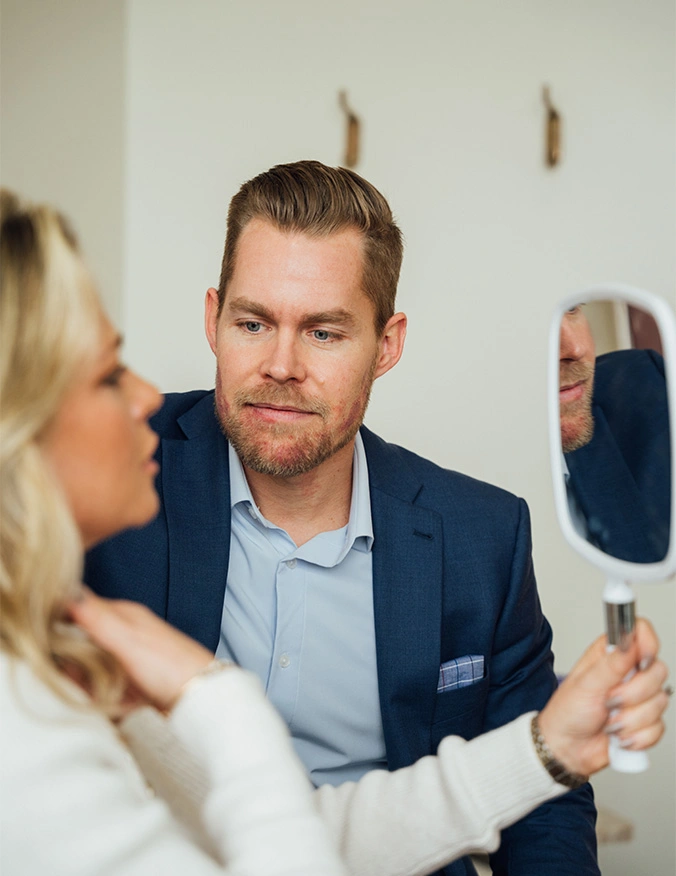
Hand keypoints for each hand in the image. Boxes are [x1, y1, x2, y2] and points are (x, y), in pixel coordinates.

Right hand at [68, 588, 214, 710]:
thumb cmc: (168, 666)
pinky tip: (113, 702)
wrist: (202, 697)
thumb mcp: (126, 639)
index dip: (60, 622)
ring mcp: (133, 655)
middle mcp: (128, 631)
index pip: (82, 608)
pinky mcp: (137, 679)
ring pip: (94, 665)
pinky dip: (106, 694)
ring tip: (99, 690)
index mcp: (125, 614)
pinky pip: (109, 685)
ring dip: (89, 680)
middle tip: (76, 675)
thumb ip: (96, 617)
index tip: (48, 641)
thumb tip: (67, 590)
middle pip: (85, 640)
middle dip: (74, 661)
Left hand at [538, 618, 668, 776]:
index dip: (648, 643)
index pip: (641, 632)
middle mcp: (629, 672)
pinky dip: (637, 736)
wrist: (568, 748)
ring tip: (609, 720)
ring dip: (631, 719)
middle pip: (658, 670)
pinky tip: (619, 735)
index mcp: (611, 654)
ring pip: (660, 702)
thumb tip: (629, 640)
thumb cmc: (568, 711)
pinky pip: (658, 727)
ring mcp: (640, 697)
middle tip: (610, 700)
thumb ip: (611, 664)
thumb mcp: (586, 684)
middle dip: (634, 694)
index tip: (641, 661)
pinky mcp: (647, 721)